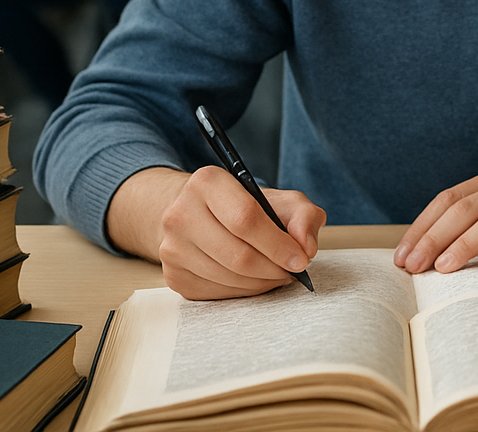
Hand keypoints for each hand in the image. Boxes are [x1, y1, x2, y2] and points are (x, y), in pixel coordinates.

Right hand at [108, 166, 326, 299]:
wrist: (201, 216)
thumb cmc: (246, 206)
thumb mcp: (281, 200)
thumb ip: (303, 216)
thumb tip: (305, 248)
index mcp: (207, 183)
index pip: (245, 219)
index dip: (278, 245)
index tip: (300, 260)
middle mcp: (180, 214)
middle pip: (237, 255)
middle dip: (273, 269)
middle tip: (291, 271)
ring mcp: (172, 248)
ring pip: (228, 278)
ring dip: (261, 282)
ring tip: (276, 273)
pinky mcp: (173, 276)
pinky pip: (217, 294)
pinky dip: (244, 291)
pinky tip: (254, 280)